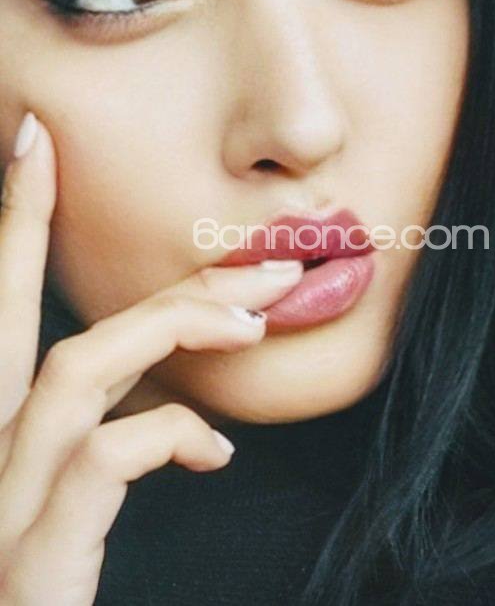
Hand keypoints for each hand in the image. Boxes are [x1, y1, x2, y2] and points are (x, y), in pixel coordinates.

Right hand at [0, 113, 303, 604]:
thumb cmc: (46, 571)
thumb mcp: (70, 487)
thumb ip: (109, 431)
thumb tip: (184, 408)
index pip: (5, 305)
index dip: (17, 219)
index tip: (36, 144)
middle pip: (34, 316)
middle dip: (146, 269)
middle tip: (256, 256)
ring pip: (78, 367)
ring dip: (174, 330)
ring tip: (251, 325)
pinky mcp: (31, 551)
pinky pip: (103, 459)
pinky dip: (172, 436)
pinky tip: (214, 451)